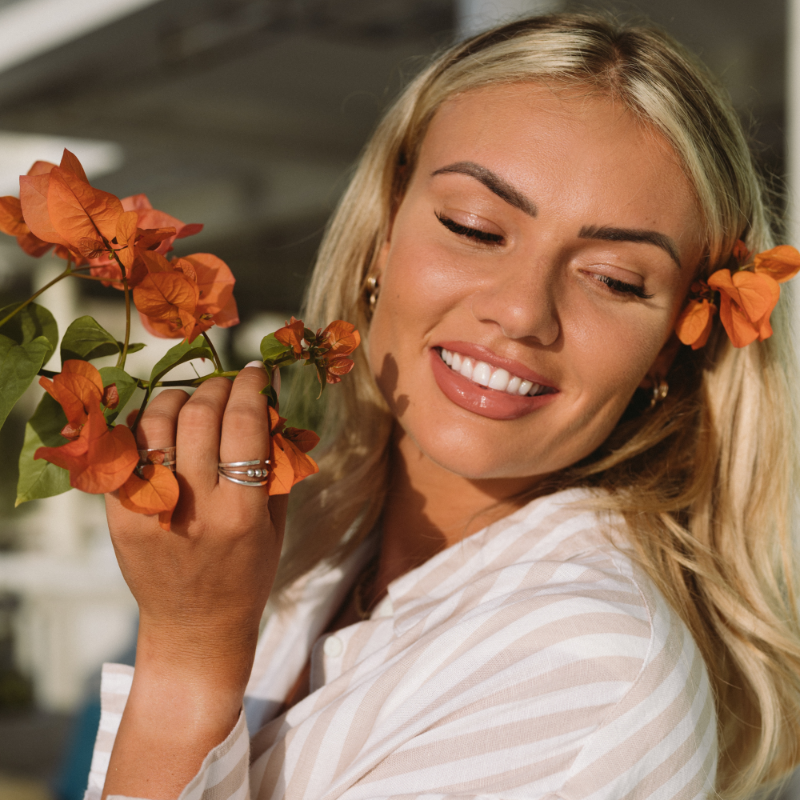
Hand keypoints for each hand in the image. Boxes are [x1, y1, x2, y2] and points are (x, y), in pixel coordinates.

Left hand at [103, 363, 284, 798]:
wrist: (194, 627)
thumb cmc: (246, 576)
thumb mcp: (275, 527)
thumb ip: (274, 468)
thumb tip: (271, 411)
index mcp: (240, 514)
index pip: (245, 425)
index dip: (252, 387)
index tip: (256, 371)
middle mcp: (194, 508)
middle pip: (199, 416)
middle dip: (217, 386)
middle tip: (228, 384)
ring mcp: (151, 512)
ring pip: (156, 425)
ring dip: (177, 398)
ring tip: (192, 401)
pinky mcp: (120, 518)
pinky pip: (125, 453)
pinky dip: (143, 428)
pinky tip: (161, 426)